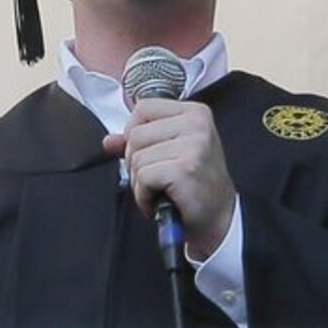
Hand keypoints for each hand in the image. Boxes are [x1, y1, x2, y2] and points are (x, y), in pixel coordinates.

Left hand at [106, 95, 236, 257]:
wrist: (218, 218)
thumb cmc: (195, 185)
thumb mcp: (170, 153)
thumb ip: (139, 142)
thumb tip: (109, 141)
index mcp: (194, 112)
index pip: (143, 108)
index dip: (134, 134)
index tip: (149, 153)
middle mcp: (196, 124)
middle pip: (135, 134)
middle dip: (136, 163)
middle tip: (158, 179)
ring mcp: (193, 145)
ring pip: (136, 157)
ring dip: (141, 182)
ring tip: (162, 189)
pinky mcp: (185, 168)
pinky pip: (143, 177)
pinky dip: (145, 195)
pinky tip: (161, 199)